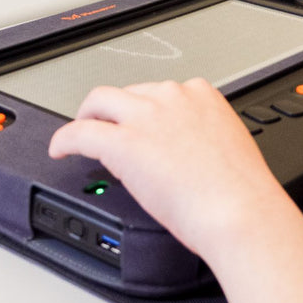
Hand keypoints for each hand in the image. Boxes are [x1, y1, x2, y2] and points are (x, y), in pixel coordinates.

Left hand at [51, 79, 302, 302]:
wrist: (239, 211)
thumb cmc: (243, 193)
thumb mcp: (230, 150)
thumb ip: (208, 141)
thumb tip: (194, 158)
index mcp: (203, 96)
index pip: (165, 91)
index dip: (148, 109)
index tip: (145, 123)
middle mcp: (172, 97)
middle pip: (129, 90)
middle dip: (116, 107)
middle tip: (107, 124)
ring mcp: (146, 117)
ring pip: (100, 100)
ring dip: (87, 114)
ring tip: (79, 130)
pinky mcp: (123, 142)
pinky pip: (80, 133)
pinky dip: (64, 139)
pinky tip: (60, 150)